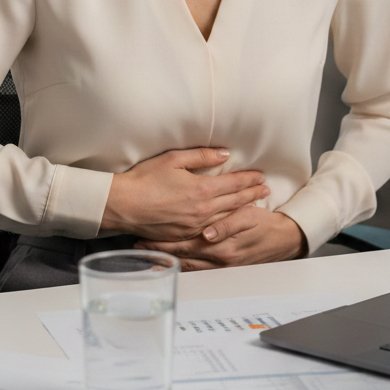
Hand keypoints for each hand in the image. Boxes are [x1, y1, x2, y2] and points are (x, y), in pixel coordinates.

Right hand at [101, 147, 268, 241]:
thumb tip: (224, 154)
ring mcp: (194, 225)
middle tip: (266, 190)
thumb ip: (201, 156)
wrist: (123, 205)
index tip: (260, 176)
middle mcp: (202, 210)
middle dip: (252, 194)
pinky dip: (226, 224)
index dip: (249, 179)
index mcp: (201, 190)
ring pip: (227, 218)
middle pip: (235, 202)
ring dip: (243, 210)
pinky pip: (212, 230)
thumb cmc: (144, 180)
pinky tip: (230, 221)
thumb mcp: (173, 159)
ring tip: (256, 205)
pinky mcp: (185, 235)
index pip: (233, 183)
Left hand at [135, 205, 306, 270]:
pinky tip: (169, 266)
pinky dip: (181, 268)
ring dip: (167, 261)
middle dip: (159, 251)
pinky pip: (198, 270)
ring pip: (187, 266)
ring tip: (146, 256)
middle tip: (138, 246)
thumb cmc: (264, 224)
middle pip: (182, 256)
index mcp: (221, 245)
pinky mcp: (222, 269)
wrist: (282, 240)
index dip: (164, 240)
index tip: (145, 236)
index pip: (185, 243)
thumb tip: (208, 234)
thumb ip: (227, 224)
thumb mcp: (249, 218)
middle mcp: (218, 260)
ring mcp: (220, 267)